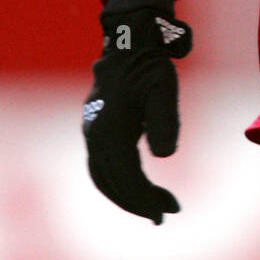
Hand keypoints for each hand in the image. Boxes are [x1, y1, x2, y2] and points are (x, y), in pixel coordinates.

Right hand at [82, 7, 190, 223]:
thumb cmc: (151, 67)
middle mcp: (95, 134)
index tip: (168, 211)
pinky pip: (101, 166)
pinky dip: (118, 182)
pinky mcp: (94, 129)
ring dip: (127, 196)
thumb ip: (164, 121)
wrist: (130, 45)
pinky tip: (138, 187)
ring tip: (155, 207)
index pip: (126, 177)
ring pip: (103, 177)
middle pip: (112, 182)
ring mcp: (91, 132)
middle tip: (165, 215)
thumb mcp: (164, 90)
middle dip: (137, 203)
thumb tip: (165, 156)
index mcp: (111, 129)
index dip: (145, 198)